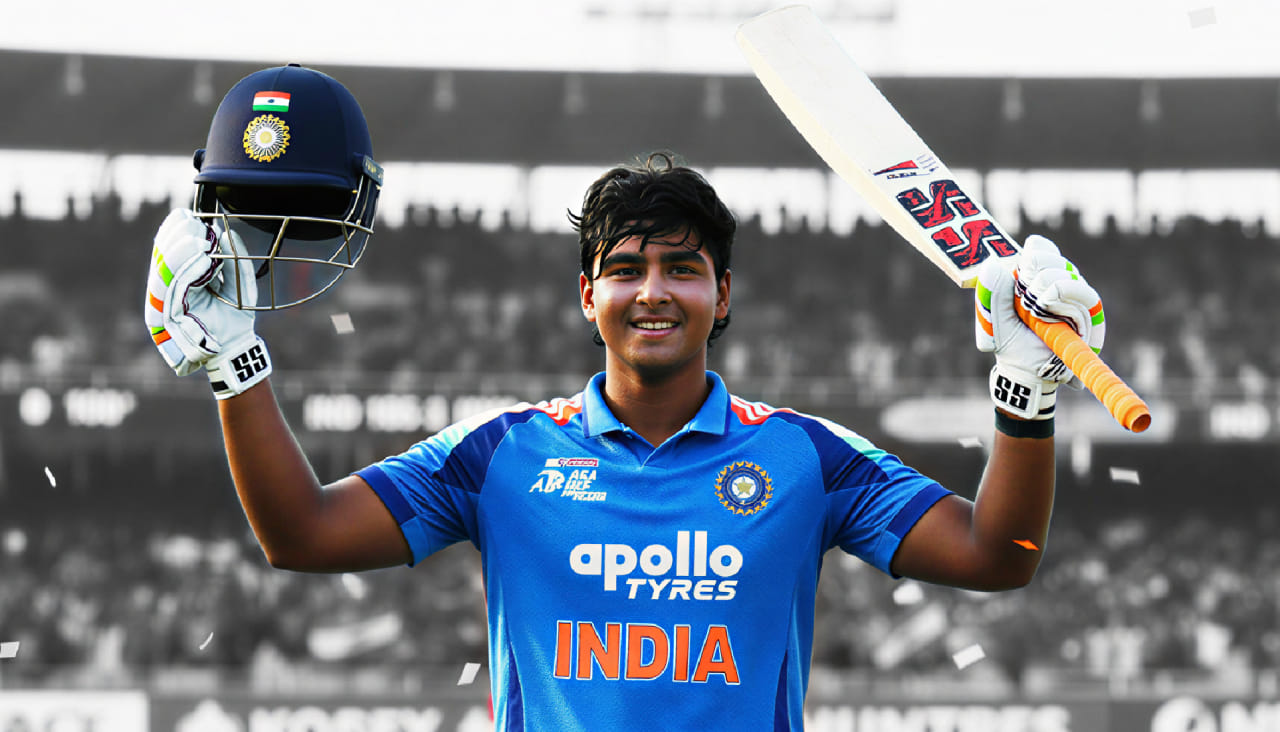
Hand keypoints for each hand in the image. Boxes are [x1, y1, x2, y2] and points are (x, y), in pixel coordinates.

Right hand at [145, 209, 271, 398]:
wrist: (237, 346)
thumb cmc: (236, 315)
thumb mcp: (239, 281)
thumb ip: (233, 258)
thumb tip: (223, 231)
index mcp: (179, 280)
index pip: (169, 251)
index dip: (174, 231)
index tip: (185, 214)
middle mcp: (167, 290)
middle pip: (162, 257)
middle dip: (176, 236)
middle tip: (191, 221)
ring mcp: (165, 303)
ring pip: (166, 269)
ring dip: (181, 249)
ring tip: (199, 236)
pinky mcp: (168, 315)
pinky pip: (174, 287)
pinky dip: (187, 269)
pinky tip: (200, 256)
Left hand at [974, 235, 1103, 419]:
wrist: (1025, 372)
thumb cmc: (1010, 343)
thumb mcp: (994, 318)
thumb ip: (992, 293)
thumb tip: (993, 264)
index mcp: (1036, 278)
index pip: (1041, 249)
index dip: (1033, 253)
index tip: (1021, 267)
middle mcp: (1060, 283)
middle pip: (1055, 258)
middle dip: (1036, 271)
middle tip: (1024, 296)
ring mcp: (1076, 298)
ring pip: (1070, 274)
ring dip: (1049, 283)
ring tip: (1035, 304)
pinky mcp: (1090, 316)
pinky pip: (1085, 296)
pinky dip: (1063, 296)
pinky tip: (1046, 305)